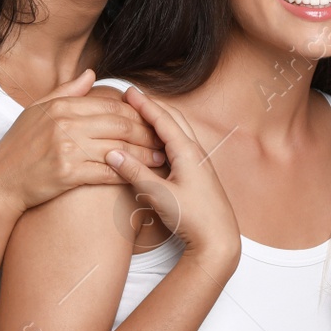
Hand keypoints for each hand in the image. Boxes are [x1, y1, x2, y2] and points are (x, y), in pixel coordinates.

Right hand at [0, 70, 166, 213]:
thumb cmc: (18, 147)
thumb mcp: (37, 111)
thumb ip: (66, 91)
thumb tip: (91, 74)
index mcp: (63, 106)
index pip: (112, 106)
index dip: (138, 114)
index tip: (153, 122)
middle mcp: (66, 124)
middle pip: (120, 125)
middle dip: (147, 133)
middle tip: (165, 140)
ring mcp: (68, 148)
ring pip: (119, 148)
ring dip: (144, 155)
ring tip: (161, 160)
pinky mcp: (68, 173)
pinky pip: (106, 172)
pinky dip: (127, 174)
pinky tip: (140, 177)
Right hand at [104, 87, 239, 262]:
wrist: (218, 240)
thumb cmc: (192, 218)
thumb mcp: (159, 195)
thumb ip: (135, 173)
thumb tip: (112, 152)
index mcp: (188, 152)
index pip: (163, 120)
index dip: (144, 104)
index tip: (129, 90)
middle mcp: (196, 152)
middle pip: (173, 120)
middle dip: (152, 106)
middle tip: (133, 97)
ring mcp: (199, 163)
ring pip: (178, 132)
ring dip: (160, 120)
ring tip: (142, 114)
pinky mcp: (199, 174)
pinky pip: (180, 146)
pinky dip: (166, 136)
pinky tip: (158, 143)